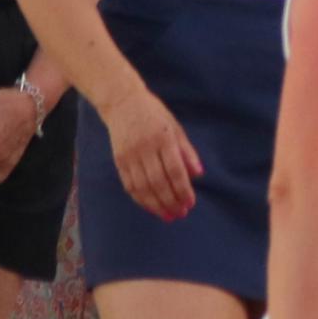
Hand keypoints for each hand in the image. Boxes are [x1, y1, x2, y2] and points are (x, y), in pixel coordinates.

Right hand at [103, 87, 203, 221]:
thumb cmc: (154, 114)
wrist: (122, 102)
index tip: (190, 203)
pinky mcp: (119, 160)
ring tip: (168, 216)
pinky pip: (130, 185)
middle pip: (158, 182)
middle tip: (180, 214)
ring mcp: (130, 155)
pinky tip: (151, 207)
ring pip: (143, 187)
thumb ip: (187, 151)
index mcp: (163, 138)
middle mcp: (145, 148)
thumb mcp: (175, 127)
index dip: (183, 189)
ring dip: (156, 205)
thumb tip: (198, 174)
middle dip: (171, 201)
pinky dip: (141, 200)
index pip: (175, 170)